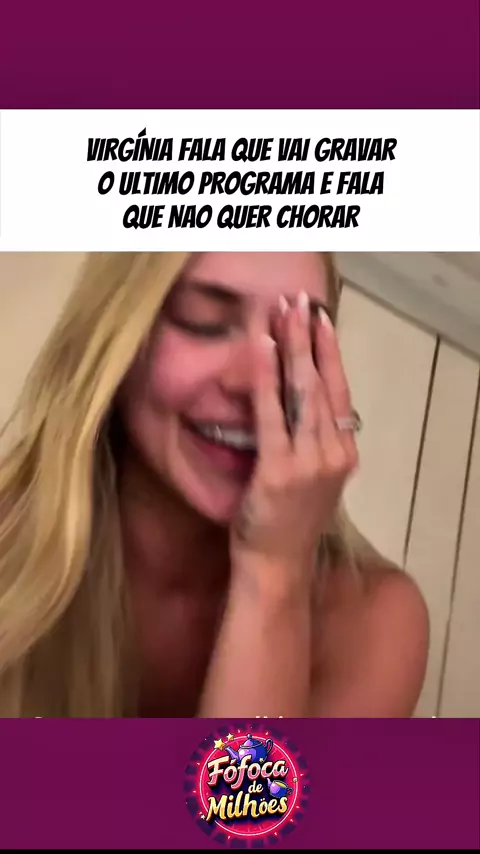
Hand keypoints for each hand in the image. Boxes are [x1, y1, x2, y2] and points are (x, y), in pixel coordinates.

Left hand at [230, 292, 358, 587]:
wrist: (277, 565)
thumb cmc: (288, 521)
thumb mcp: (311, 477)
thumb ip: (310, 440)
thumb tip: (296, 400)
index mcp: (343, 451)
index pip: (339, 391)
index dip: (330, 352)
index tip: (321, 318)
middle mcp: (334, 452)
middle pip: (323, 382)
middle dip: (309, 337)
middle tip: (299, 299)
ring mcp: (310, 461)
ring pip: (302, 390)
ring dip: (291, 345)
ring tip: (283, 310)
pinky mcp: (280, 470)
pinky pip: (271, 412)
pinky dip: (266, 376)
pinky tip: (260, 346)